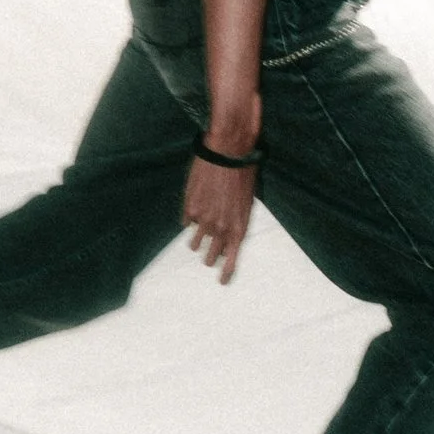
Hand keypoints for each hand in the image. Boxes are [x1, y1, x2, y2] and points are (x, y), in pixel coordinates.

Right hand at [183, 150, 258, 282]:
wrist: (229, 152)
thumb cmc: (244, 172)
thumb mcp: (246, 201)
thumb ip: (235, 219)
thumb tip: (227, 229)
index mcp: (239, 228)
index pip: (232, 259)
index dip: (226, 272)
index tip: (221, 281)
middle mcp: (220, 228)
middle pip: (211, 255)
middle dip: (210, 258)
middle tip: (207, 260)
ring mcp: (203, 220)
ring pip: (195, 243)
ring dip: (196, 243)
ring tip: (195, 245)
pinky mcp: (190, 208)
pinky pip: (187, 223)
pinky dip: (189, 221)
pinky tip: (191, 219)